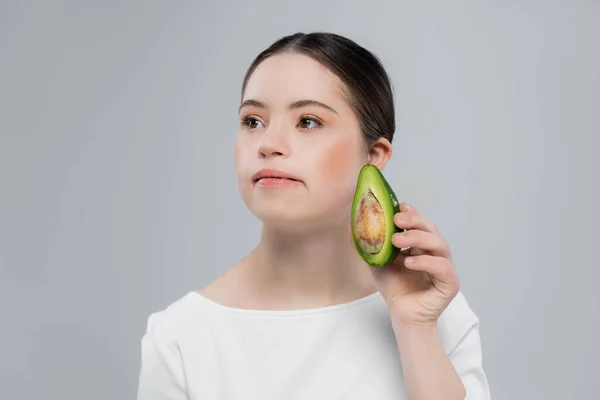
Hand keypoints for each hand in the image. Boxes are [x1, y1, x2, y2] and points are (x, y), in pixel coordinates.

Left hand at [370, 203, 459, 326]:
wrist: (402, 315)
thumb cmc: (394, 288)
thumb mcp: (376, 262)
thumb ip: (367, 245)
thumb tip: (351, 225)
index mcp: (421, 245)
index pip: (420, 223)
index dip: (412, 212)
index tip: (399, 205)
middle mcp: (435, 253)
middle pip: (431, 229)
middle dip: (414, 220)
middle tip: (396, 219)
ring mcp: (444, 266)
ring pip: (439, 244)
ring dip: (418, 238)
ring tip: (397, 240)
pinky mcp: (450, 283)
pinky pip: (442, 267)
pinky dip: (426, 262)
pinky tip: (409, 262)